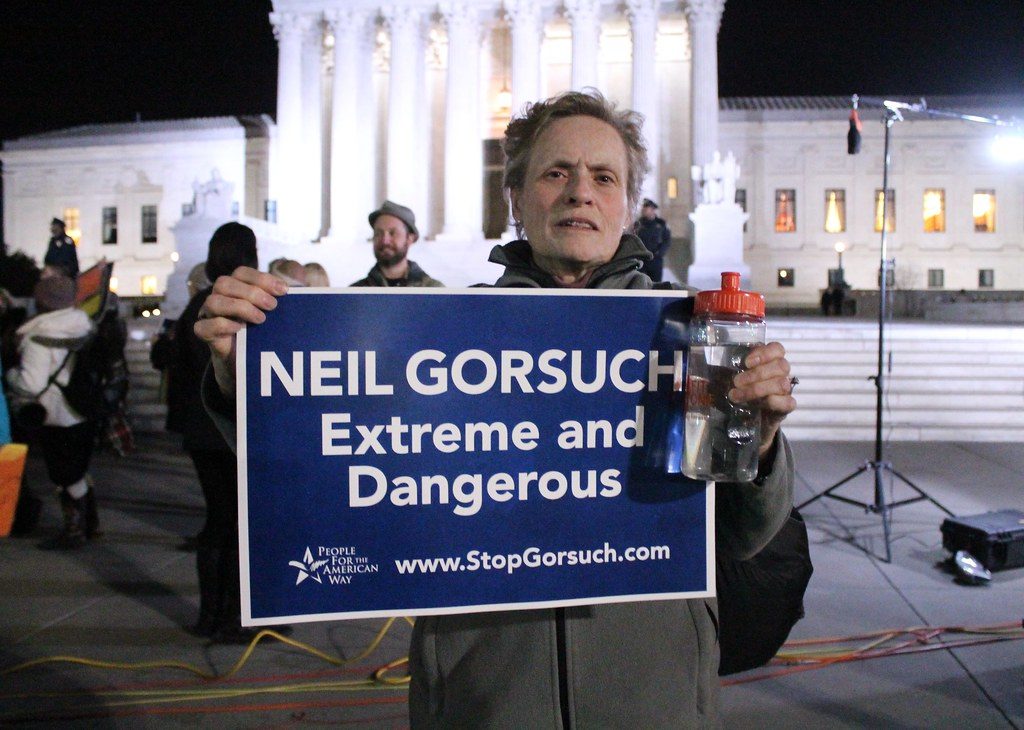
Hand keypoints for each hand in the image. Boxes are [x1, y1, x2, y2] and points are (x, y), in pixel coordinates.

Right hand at [193, 266, 287, 395]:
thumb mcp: (278, 314)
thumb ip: (287, 298)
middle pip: (224, 283)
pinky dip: (222, 325)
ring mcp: (209, 316)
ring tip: (261, 319)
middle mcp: (219, 297)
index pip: (241, 272)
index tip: (284, 291)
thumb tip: (301, 280)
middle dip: (251, 292)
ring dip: (239, 307)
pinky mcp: (206, 335)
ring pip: (213, 302)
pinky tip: (240, 329)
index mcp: (236, 287)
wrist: (251, 363)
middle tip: (273, 306)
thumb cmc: (265, 332)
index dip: (262, 278)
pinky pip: (203, 326)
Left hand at [728, 342, 796, 457]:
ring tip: (737, 395)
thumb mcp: (732, 378)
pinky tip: (758, 405)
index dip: (764, 353)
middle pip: (781, 365)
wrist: (749, 418)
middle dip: (756, 374)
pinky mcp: (787, 406)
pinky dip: (773, 402)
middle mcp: (781, 373)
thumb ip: (727, 370)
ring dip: (758, 389)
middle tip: (736, 382)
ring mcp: (786, 390)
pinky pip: (788, 402)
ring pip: (782, 383)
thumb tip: (709, 367)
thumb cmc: (741, 391)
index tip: (747, 362)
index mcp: (770, 361)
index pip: (777, 348)